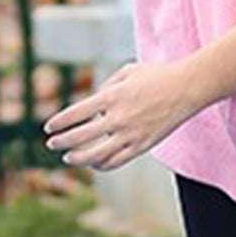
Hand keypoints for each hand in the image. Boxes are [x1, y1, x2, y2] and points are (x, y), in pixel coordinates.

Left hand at [42, 59, 207, 170]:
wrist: (187, 87)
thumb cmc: (156, 75)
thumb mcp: (126, 72)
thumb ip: (106, 87)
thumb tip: (93, 104)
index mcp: (111, 97)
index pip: (76, 113)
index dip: (59, 122)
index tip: (48, 127)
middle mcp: (118, 118)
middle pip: (81, 136)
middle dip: (62, 141)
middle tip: (50, 144)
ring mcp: (131, 134)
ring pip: (97, 154)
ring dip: (79, 158)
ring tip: (67, 158)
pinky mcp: (143, 146)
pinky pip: (118, 160)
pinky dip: (102, 164)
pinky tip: (93, 163)